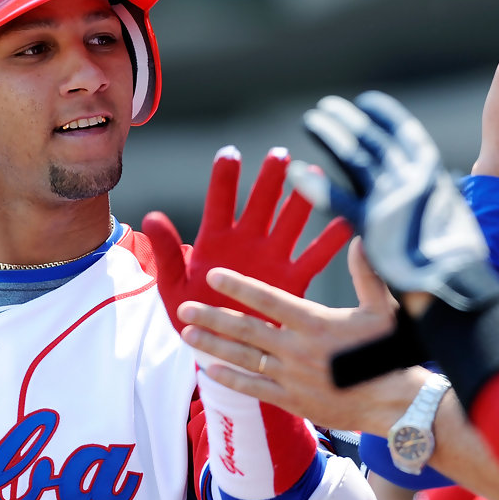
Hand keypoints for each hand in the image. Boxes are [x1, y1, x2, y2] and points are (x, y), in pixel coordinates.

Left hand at [143, 146, 351, 336]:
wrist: (216, 345)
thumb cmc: (191, 312)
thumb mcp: (172, 284)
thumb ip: (168, 251)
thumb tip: (151, 217)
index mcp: (215, 240)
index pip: (220, 202)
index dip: (225, 179)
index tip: (231, 154)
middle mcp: (247, 241)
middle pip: (261, 204)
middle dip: (269, 180)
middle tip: (280, 156)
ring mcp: (271, 258)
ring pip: (289, 223)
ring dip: (301, 201)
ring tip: (315, 175)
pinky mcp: (291, 280)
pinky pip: (313, 258)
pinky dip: (329, 242)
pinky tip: (347, 223)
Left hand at [177, 239, 421, 433]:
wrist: (395, 403)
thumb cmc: (390, 353)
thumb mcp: (382, 309)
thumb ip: (367, 273)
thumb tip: (360, 238)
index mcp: (314, 322)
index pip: (268, 299)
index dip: (238, 287)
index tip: (213, 276)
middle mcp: (297, 349)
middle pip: (246, 329)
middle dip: (213, 317)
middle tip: (183, 308)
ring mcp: (292, 377)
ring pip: (244, 359)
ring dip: (213, 346)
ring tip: (187, 335)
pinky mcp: (293, 401)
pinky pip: (255, 390)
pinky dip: (231, 381)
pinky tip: (209, 372)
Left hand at [288, 91, 497, 309]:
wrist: (456, 287)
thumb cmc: (459, 261)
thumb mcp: (455, 215)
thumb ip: (439, 196)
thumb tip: (445, 183)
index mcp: (433, 174)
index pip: (405, 134)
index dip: (385, 116)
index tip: (367, 103)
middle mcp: (410, 178)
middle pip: (373, 141)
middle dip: (349, 121)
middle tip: (327, 107)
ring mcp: (388, 199)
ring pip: (353, 158)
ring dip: (329, 136)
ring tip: (309, 121)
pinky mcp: (369, 225)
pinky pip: (336, 199)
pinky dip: (315, 184)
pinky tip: (295, 172)